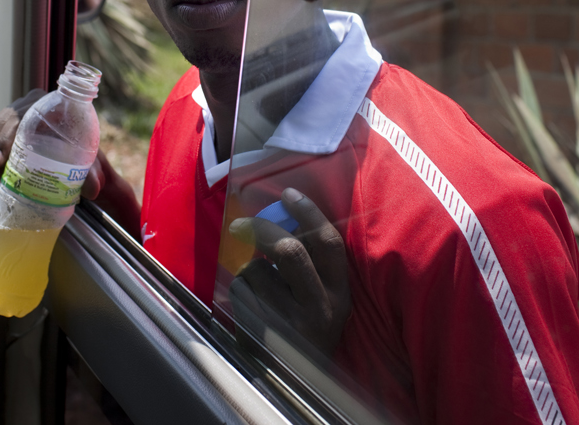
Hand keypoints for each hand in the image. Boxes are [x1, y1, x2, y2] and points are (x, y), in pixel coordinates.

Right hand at [0, 89, 111, 200]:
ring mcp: (6, 121)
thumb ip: (90, 169)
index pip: (20, 115)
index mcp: (41, 103)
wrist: (73, 142)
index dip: (8, 135)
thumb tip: (93, 190)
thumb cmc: (79, 142)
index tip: (4, 157)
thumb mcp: (85, 152)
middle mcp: (20, 108)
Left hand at [228, 188, 350, 354]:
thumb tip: (279, 218)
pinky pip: (240, 291)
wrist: (294, 384)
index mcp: (339, 294)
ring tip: (258, 291)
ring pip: (256, 270)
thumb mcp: (321, 300)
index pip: (328, 243)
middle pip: (288, 250)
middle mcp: (320, 308)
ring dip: (248, 271)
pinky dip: (239, 291)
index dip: (309, 213)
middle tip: (240, 224)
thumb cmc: (304, 328)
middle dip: (261, 229)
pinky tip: (249, 309)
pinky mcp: (263, 333)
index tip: (288, 193)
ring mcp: (290, 322)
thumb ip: (310, 264)